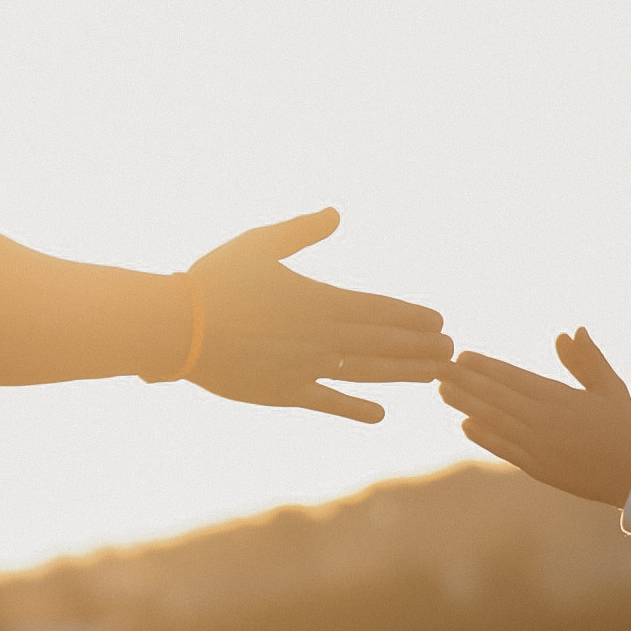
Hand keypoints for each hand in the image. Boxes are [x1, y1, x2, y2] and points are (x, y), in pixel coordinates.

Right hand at [184, 208, 451, 422]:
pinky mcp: (285, 392)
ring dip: (403, 376)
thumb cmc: (214, 280)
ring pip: (367, 373)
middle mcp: (321, 337)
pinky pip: (329, 401)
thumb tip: (336, 214)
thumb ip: (301, 232)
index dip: (412, 318)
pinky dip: (355, 409)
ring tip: (434, 378)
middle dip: (420, 348)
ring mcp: (306, 368)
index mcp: (319, 300)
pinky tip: (380, 415)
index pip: (379, 310)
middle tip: (453, 353)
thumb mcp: (258, 244)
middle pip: (383, 343)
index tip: (440, 322)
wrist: (177, 328)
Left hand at [438, 327, 630, 506]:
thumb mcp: (610, 388)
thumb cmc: (622, 427)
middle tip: (438, 367)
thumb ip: (588, 360)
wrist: (630, 477)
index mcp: (559, 398)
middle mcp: (543, 421)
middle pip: (496, 396)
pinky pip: (503, 448)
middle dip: (465, 380)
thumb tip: (571, 331)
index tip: (463, 355)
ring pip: (494, 421)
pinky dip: (483, 436)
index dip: (486, 366)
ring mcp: (537, 446)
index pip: (514, 377)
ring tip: (442, 390)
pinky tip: (465, 424)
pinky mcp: (536, 467)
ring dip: (466, 404)